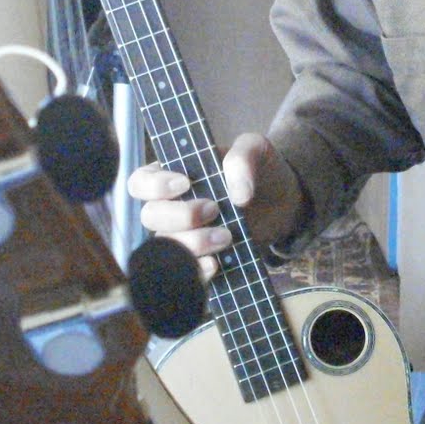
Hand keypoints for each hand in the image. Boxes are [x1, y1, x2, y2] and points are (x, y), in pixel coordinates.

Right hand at [126, 132, 305, 280]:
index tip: (185, 184)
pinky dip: (196, 272)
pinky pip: (184, 273)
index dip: (153, 186)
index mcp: (174, 174)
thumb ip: (243, 158)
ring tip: (226, 237)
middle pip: (150, 217)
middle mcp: (172, 207)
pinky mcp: (200, 259)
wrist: (283, 203)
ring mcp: (183, 236)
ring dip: (192, 245)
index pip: (141, 181)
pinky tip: (216, 265)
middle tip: (214, 209)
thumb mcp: (257, 149)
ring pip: (164, 247)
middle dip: (180, 216)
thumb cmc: (260, 170)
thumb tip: (237, 195)